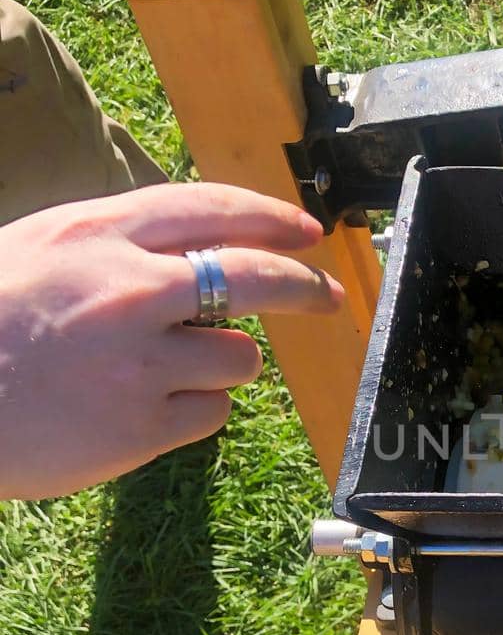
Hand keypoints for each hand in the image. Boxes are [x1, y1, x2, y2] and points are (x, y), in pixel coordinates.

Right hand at [0, 183, 345, 499]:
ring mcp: (142, 360)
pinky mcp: (144, 425)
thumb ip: (119, 245)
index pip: (215, 209)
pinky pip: (212, 413)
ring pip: (238, 356)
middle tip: (329, 294)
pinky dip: (191, 413)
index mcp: (100, 233)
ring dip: (215, 364)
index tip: (308, 229)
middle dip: (306, 285)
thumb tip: (202, 251)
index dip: (274, 218)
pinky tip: (135, 411)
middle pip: (258, 277)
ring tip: (146, 374)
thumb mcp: (41, 250)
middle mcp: (133, 289)